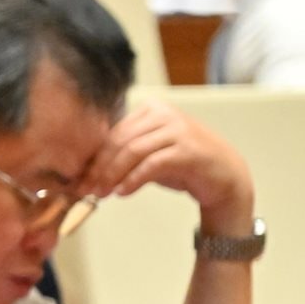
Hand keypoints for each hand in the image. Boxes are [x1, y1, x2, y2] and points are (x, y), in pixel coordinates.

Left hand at [81, 99, 254, 227]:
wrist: (226, 176)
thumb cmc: (184, 165)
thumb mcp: (149, 153)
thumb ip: (124, 153)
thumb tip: (87, 168)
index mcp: (151, 109)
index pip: (113, 133)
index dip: (92, 157)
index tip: (78, 178)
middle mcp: (164, 114)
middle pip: (119, 141)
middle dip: (98, 167)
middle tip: (85, 189)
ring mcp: (178, 130)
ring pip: (132, 151)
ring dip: (112, 175)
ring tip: (101, 193)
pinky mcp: (188, 150)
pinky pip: (151, 164)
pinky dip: (133, 180)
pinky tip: (123, 192)